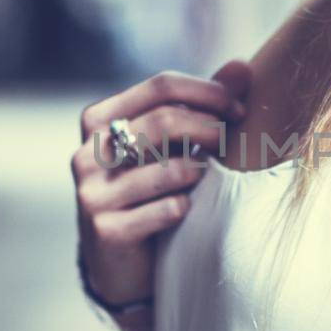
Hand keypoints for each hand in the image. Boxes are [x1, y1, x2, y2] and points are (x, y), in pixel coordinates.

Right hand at [72, 58, 250, 308]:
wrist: (122, 264)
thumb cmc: (152, 191)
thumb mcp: (171, 145)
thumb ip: (202, 106)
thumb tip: (243, 66)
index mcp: (99, 120)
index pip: (161, 86)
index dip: (208, 92)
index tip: (239, 110)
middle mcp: (87, 153)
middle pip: (164, 121)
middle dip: (211, 128)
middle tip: (236, 141)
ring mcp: (92, 193)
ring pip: (169, 169)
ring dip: (200, 173)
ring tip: (208, 180)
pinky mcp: (106, 230)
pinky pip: (168, 208)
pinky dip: (188, 207)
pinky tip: (188, 211)